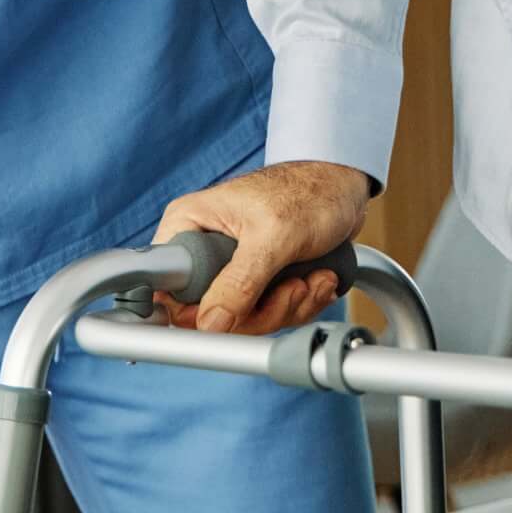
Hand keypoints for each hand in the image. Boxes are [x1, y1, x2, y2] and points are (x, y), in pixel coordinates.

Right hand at [153, 161, 373, 335]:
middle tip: (292, 287)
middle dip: (262, 311)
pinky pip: (269, 315)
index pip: (167, 286)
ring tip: (309, 276)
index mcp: (190, 224)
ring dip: (288, 306)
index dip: (192, 312)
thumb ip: (240, 282)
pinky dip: (299, 304)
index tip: (227, 318)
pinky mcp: (258, 280)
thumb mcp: (273, 237)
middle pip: (210, 315)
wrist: (344, 188)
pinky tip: (315, 278)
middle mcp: (205, 247)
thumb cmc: (309, 192)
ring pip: (244, 320)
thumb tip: (210, 324)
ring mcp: (232, 266)